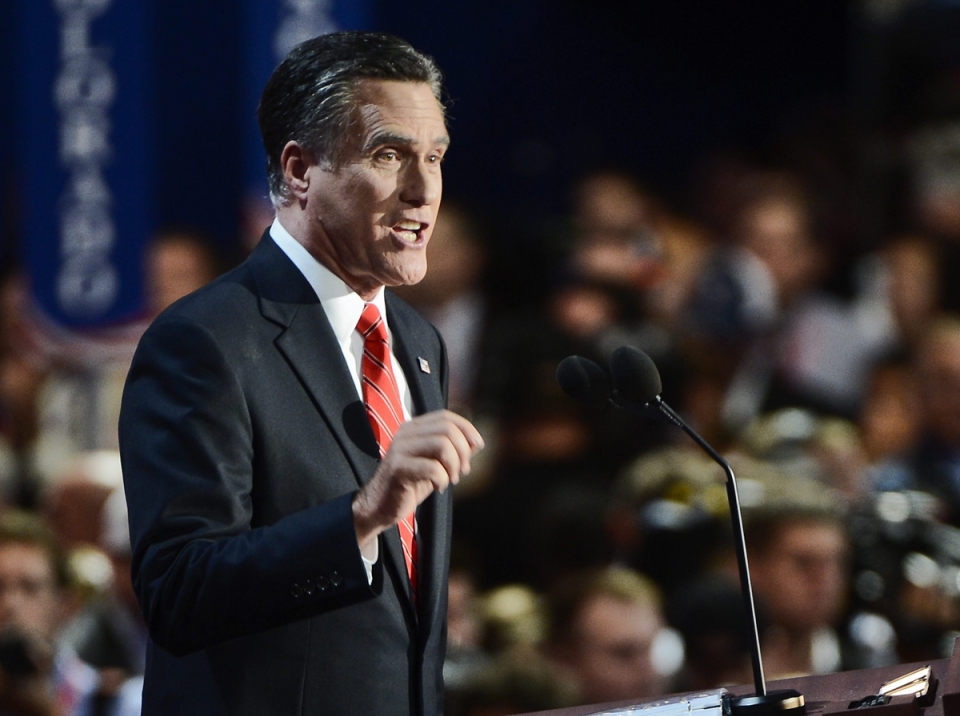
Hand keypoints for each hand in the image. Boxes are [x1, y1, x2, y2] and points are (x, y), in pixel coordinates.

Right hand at [352, 410, 482, 549]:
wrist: (380, 506)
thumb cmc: (411, 484)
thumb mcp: (435, 463)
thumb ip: (453, 451)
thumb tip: (477, 443)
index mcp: (414, 428)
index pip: (446, 416)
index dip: (467, 429)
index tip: (478, 446)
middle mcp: (406, 434)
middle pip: (447, 429)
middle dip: (462, 451)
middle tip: (462, 471)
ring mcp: (400, 449)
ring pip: (442, 445)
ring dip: (454, 465)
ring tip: (451, 479)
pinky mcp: (398, 468)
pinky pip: (433, 468)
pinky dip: (443, 480)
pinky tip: (438, 488)